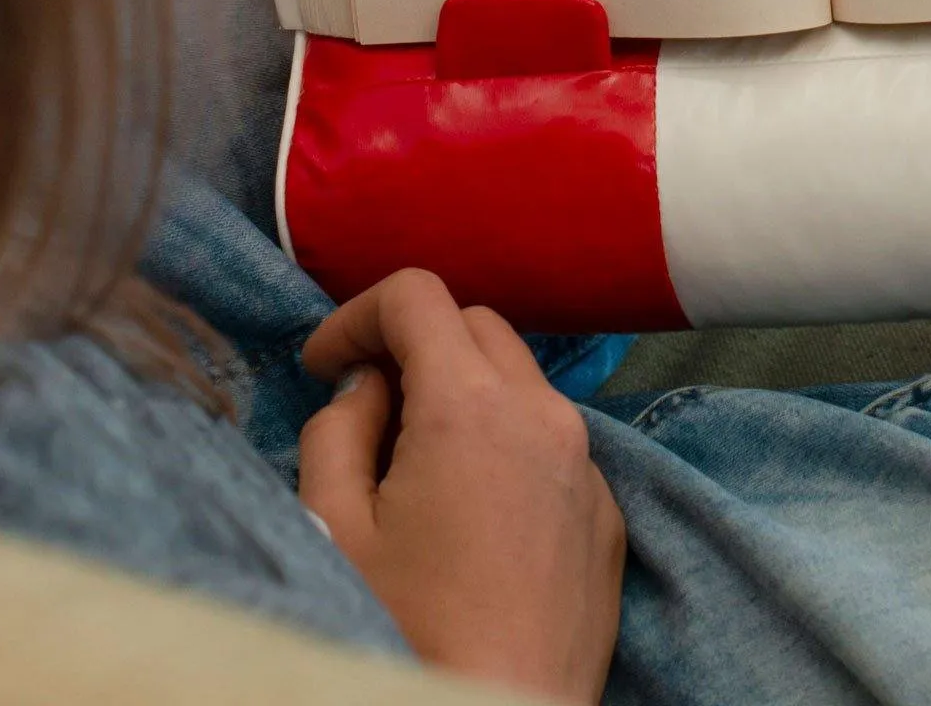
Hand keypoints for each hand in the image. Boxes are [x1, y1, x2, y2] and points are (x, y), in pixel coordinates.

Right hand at [299, 269, 624, 702]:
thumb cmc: (405, 634)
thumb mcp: (333, 526)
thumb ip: (338, 428)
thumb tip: (368, 387)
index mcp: (470, 405)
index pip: (417, 295)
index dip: (356, 315)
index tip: (322, 368)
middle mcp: (543, 416)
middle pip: (475, 325)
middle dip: (414, 345)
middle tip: (364, 407)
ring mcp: (587, 468)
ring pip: (521, 380)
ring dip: (465, 391)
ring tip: (414, 463)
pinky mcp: (608, 518)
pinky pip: (553, 444)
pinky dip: (508, 445)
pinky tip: (471, 513)